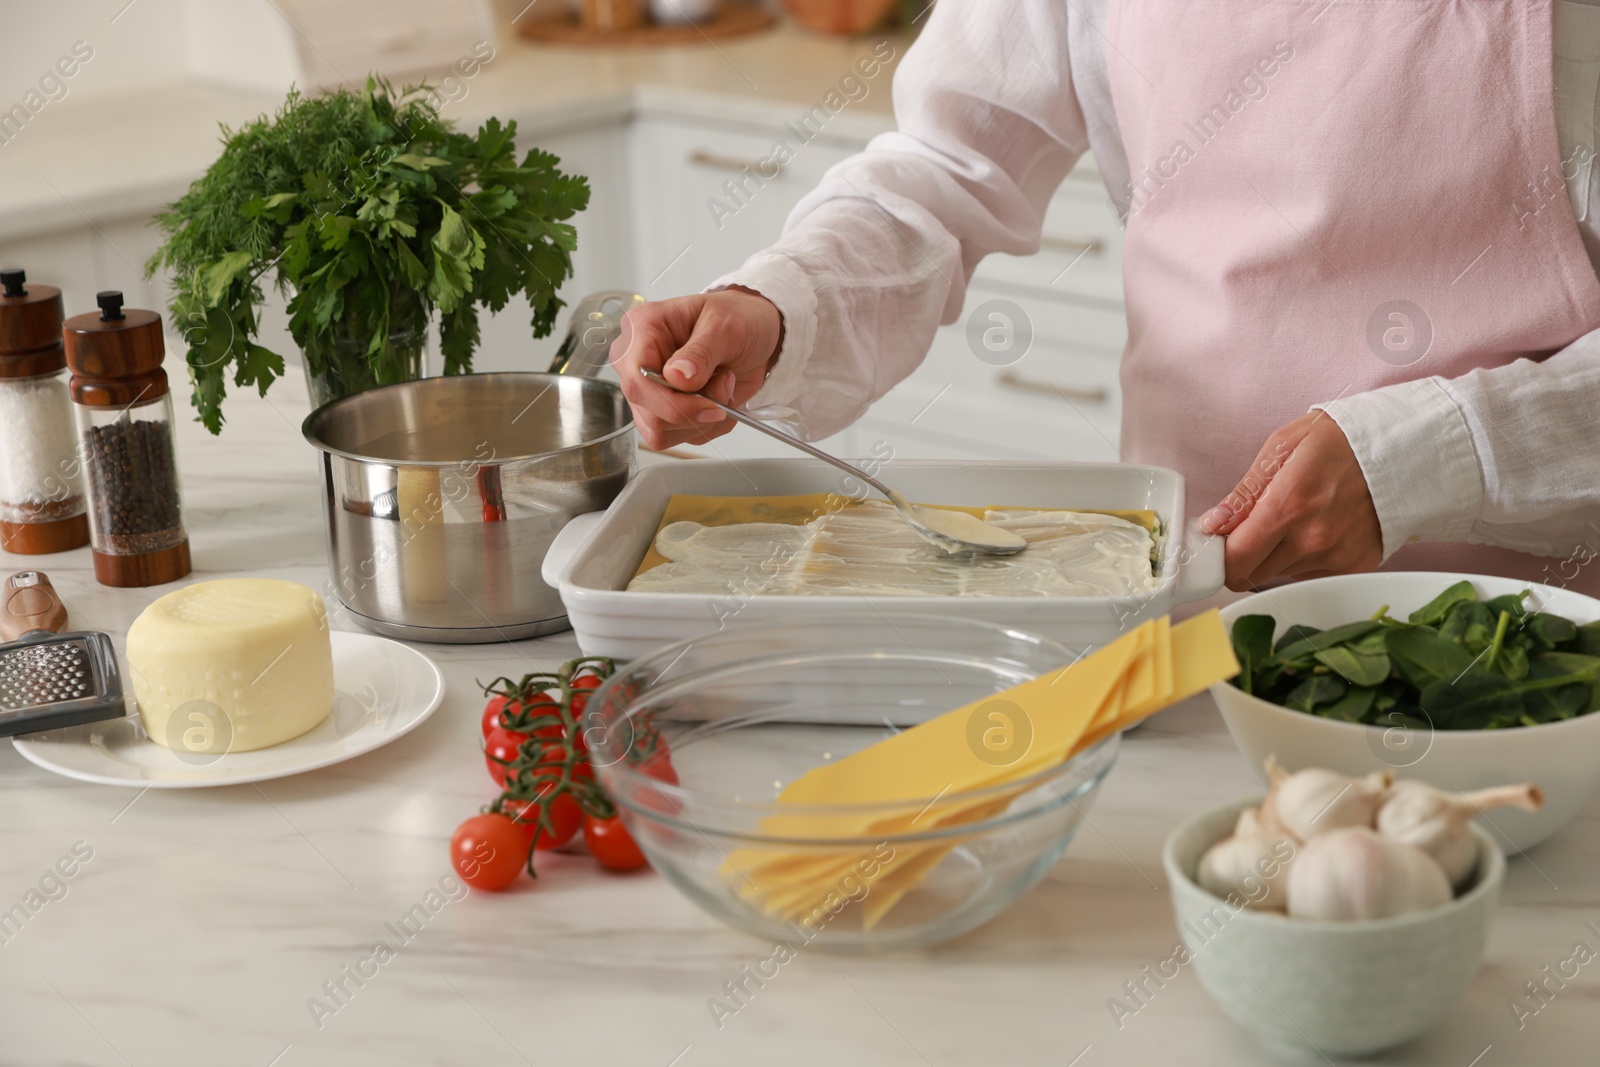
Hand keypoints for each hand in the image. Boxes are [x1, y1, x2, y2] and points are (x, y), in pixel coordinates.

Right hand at [610, 287, 782, 450]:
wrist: (755, 332)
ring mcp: (649, 390)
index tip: (709, 403)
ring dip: (705, 419)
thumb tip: (676, 376)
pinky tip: (720, 399)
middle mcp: (637, 362)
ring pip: (662, 432)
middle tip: (724, 382)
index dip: (672, 402)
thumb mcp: (726, 326)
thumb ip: (701, 352)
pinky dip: (710, 426)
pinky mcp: (665, 411)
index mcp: (642, 329)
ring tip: (723, 384)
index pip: (638, 380)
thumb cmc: (737, 317)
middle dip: (696, 410)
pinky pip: (681, 437)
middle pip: (651, 414)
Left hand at [1198, 411, 1383, 589]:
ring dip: (1273, 554)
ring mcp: (1336, 557)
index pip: (1234, 560)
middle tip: (1250, 527)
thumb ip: (1244, 494)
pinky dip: (1302, 557)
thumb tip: (1213, 525)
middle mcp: (1313, 539)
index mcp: (1289, 505)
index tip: (1214, 543)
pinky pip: (1307, 574)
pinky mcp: (1354, 567)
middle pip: (1250, 573)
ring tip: (1295, 517)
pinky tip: (1317, 527)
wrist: (1405, 448)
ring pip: (1277, 574)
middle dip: (1242, 555)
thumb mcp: (1283, 447)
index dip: (1217, 556)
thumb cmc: (1342, 439)